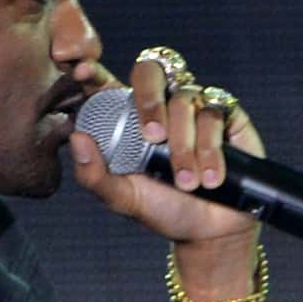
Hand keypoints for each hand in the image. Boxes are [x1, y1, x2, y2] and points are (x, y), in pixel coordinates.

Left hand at [66, 46, 264, 271]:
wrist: (210, 230)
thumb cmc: (163, 209)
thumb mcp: (122, 198)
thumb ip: (94, 174)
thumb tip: (77, 138)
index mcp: (126, 118)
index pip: (106, 82)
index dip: (94, 71)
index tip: (83, 72)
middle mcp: (159, 104)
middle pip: (149, 70)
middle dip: (149, 100)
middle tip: (153, 137)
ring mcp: (193, 106)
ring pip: (184, 99)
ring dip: (184, 146)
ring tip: (187, 183)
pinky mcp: (225, 114)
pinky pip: (213, 113)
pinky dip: (210, 148)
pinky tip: (211, 177)